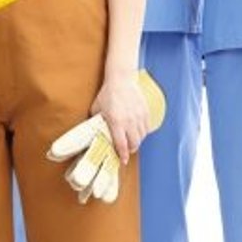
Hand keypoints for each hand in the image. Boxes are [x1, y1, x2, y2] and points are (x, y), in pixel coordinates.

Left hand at [47, 72, 167, 201]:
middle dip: (130, 150)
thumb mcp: (97, 109)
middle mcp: (129, 121)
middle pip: (134, 144)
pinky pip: (147, 128)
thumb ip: (97, 122)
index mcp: (116, 122)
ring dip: (136, 141)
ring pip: (142, 137)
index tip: (123, 161)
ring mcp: (139, 116)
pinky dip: (143, 133)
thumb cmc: (107, 94)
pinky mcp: (145, 112)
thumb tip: (95, 133)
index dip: (122, 155)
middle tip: (126, 151)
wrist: (121, 79)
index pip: (121, 144)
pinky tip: (138, 131)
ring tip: (131, 140)